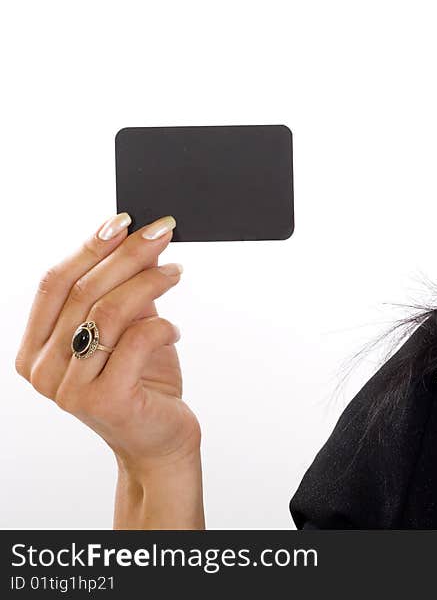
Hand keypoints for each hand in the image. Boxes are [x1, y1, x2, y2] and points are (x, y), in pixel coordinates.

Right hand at [15, 213, 199, 477]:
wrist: (159, 440)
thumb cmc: (141, 384)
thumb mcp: (126, 330)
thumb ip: (122, 292)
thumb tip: (137, 239)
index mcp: (35, 350)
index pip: (54, 284)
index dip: (88, 247)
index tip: (122, 221)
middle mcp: (42, 370)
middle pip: (83, 291)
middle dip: (127, 255)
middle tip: (162, 232)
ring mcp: (69, 389)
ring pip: (109, 312)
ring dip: (149, 283)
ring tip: (176, 272)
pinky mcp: (105, 400)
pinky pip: (136, 340)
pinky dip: (162, 325)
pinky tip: (174, 330)